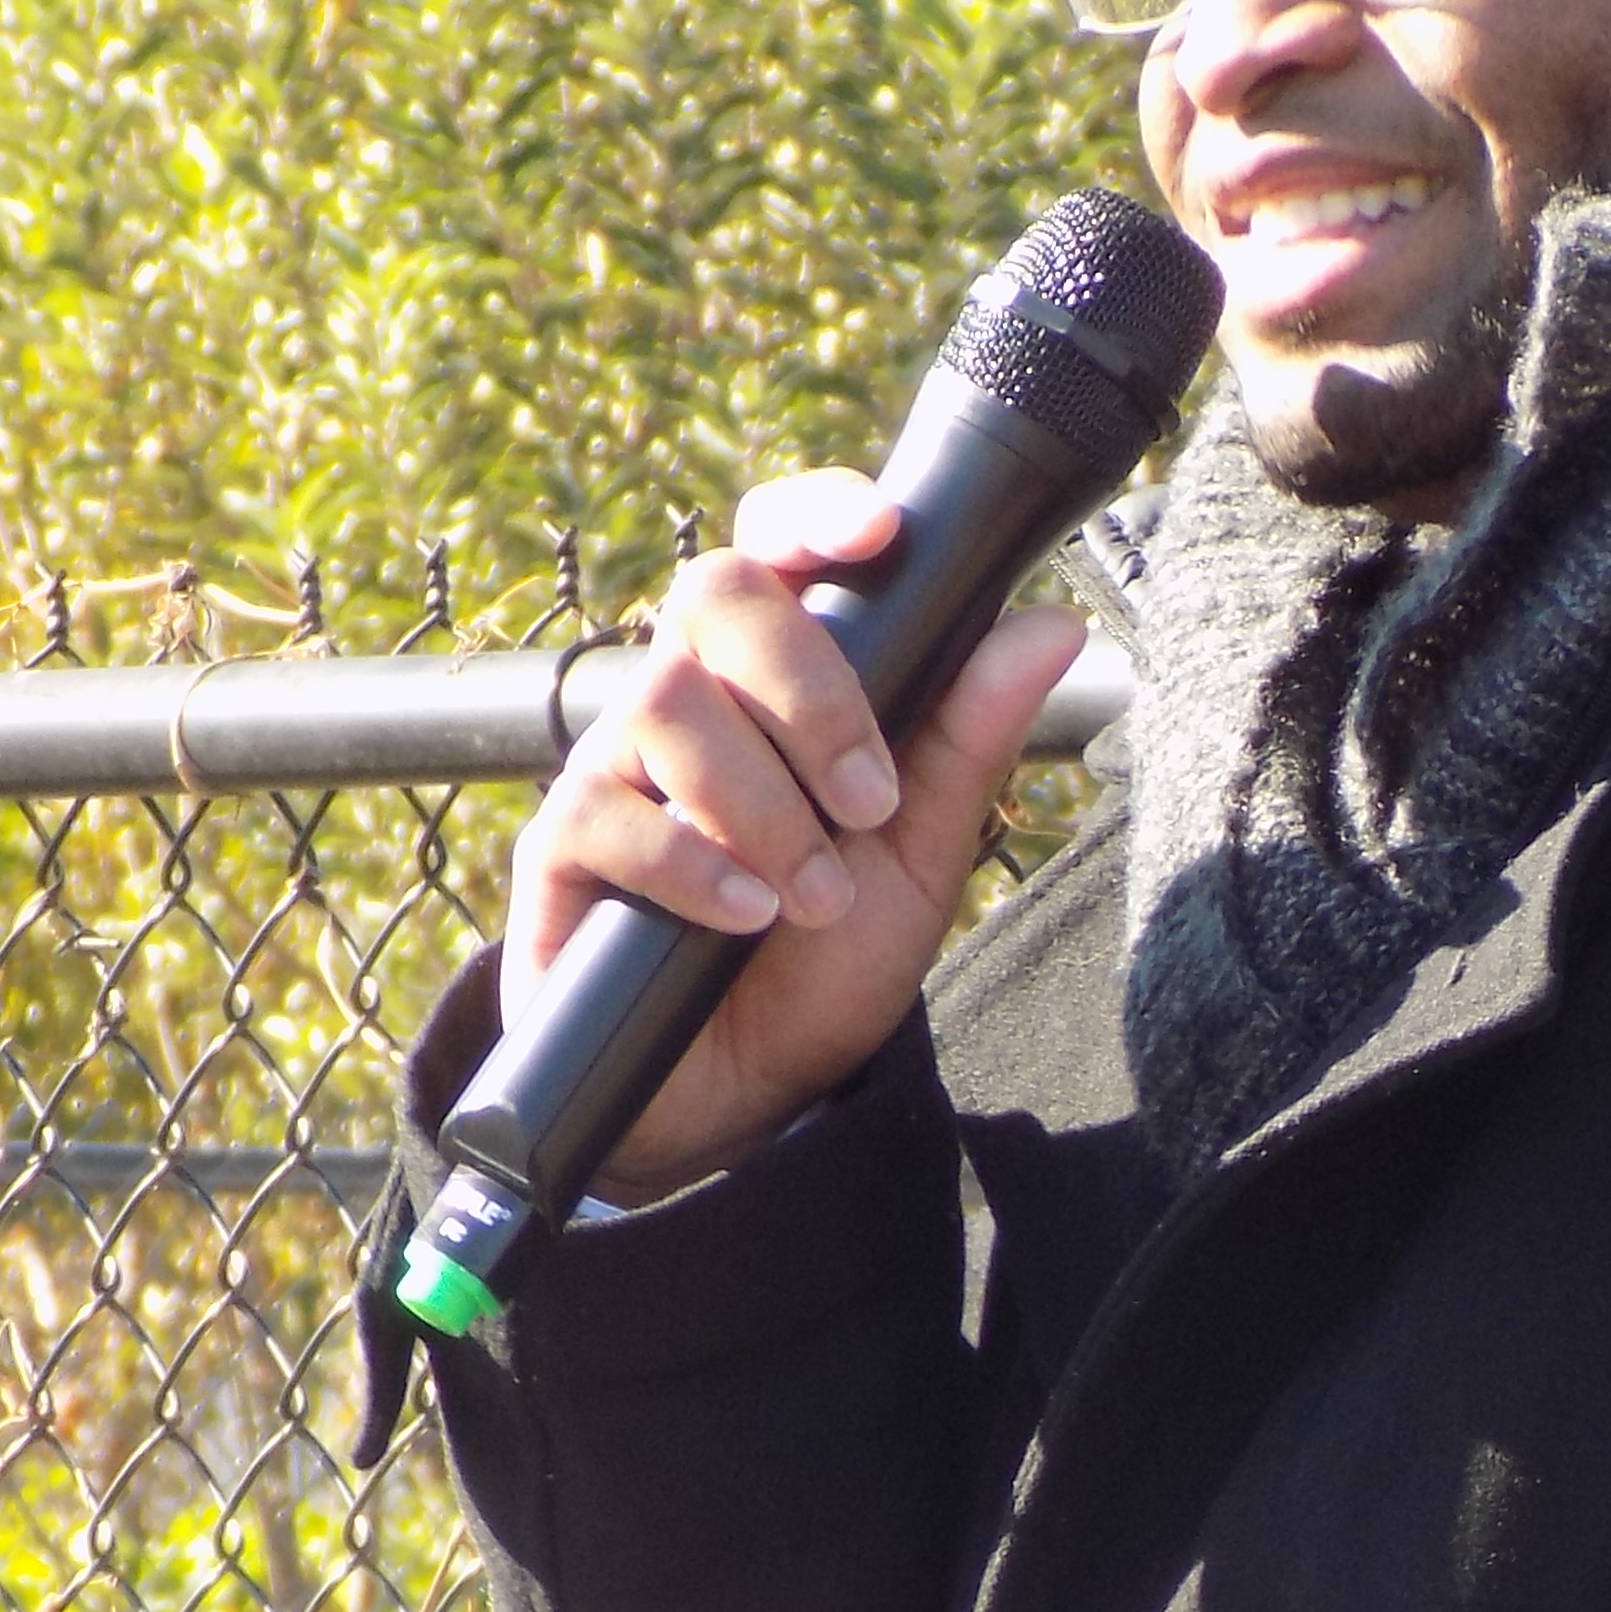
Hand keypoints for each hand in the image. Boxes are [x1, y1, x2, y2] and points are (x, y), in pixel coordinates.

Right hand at [501, 470, 1083, 1199]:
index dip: (814, 515)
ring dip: (762, 805)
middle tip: (868, 800)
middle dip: (806, 687)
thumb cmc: (821, 959)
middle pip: (712, 592)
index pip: (773, 550)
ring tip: (815, 896)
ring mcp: (612, 766)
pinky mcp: (559, 848)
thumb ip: (967, 742)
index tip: (881, 531)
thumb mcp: (917, 856)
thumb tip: (1050, 625)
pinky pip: (605, 812)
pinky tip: (745, 918)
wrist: (740, 1096)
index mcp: (768, 681)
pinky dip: (694, 868)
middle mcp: (684, 699)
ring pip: (663, 703)